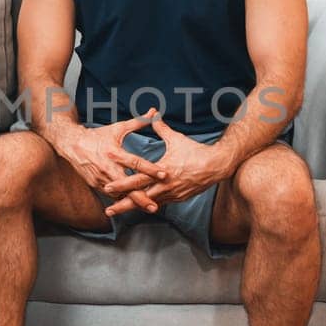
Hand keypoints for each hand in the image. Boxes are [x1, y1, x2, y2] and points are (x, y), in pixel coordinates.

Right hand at [53, 108, 168, 216]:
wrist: (72, 144)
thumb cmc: (98, 136)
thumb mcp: (118, 128)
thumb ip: (138, 122)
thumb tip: (154, 112)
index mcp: (114, 153)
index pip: (136, 163)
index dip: (151, 169)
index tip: (164, 175)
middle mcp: (107, 167)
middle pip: (127, 186)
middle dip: (141, 198)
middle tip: (154, 206)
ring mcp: (100, 178)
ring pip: (119, 194)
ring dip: (133, 201)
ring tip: (148, 207)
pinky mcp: (95, 185)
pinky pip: (111, 195)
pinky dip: (122, 200)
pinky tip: (133, 205)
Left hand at [103, 116, 227, 214]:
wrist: (217, 166)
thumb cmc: (196, 151)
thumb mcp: (177, 139)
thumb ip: (162, 128)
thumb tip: (153, 114)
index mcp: (162, 172)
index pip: (138, 180)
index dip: (121, 184)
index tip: (107, 187)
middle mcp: (166, 186)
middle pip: (140, 198)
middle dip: (123, 205)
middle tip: (108, 211)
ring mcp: (173, 194)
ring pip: (149, 204)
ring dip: (135, 207)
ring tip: (120, 210)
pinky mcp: (179, 198)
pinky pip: (161, 203)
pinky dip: (149, 205)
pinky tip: (140, 207)